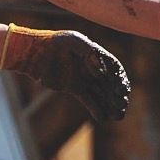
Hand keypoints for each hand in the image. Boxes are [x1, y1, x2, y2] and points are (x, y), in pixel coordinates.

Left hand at [0, 26, 132, 121]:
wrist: (36, 52)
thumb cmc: (55, 42)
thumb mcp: (74, 41)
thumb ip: (90, 53)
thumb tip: (102, 72)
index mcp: (96, 54)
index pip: (114, 68)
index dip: (120, 79)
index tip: (122, 91)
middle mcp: (92, 67)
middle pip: (110, 83)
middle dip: (118, 96)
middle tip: (123, 106)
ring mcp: (84, 78)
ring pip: (101, 93)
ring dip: (110, 105)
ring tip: (118, 117)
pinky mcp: (74, 87)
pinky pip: (88, 99)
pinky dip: (96, 109)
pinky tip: (102, 118)